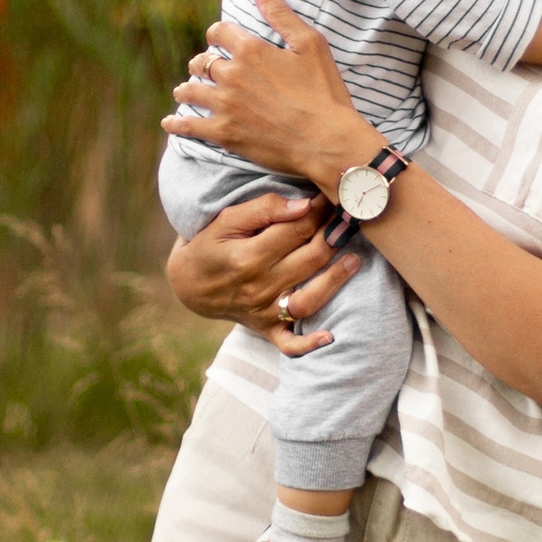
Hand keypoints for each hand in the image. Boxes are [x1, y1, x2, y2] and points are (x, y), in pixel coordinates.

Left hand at [164, 0, 381, 191]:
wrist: (326, 141)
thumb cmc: (324, 92)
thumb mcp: (310, 45)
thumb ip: (280, 14)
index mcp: (251, 50)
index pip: (219, 32)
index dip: (216, 33)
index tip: (216, 39)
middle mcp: (232, 75)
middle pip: (202, 62)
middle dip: (201, 63)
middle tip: (200, 68)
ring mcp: (225, 105)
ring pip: (191, 91)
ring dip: (186, 88)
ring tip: (182, 91)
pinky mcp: (224, 133)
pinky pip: (189, 126)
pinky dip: (176, 123)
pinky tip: (168, 122)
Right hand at [164, 185, 361, 354]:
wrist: (187, 285)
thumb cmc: (209, 245)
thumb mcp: (225, 220)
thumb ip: (263, 209)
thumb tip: (303, 206)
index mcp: (247, 256)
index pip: (296, 230)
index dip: (319, 211)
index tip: (332, 197)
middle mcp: (258, 286)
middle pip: (309, 260)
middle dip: (334, 237)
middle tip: (350, 221)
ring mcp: (263, 311)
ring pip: (308, 300)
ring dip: (335, 281)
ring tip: (354, 261)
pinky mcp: (266, 329)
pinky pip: (289, 343)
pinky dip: (309, 344)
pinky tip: (330, 336)